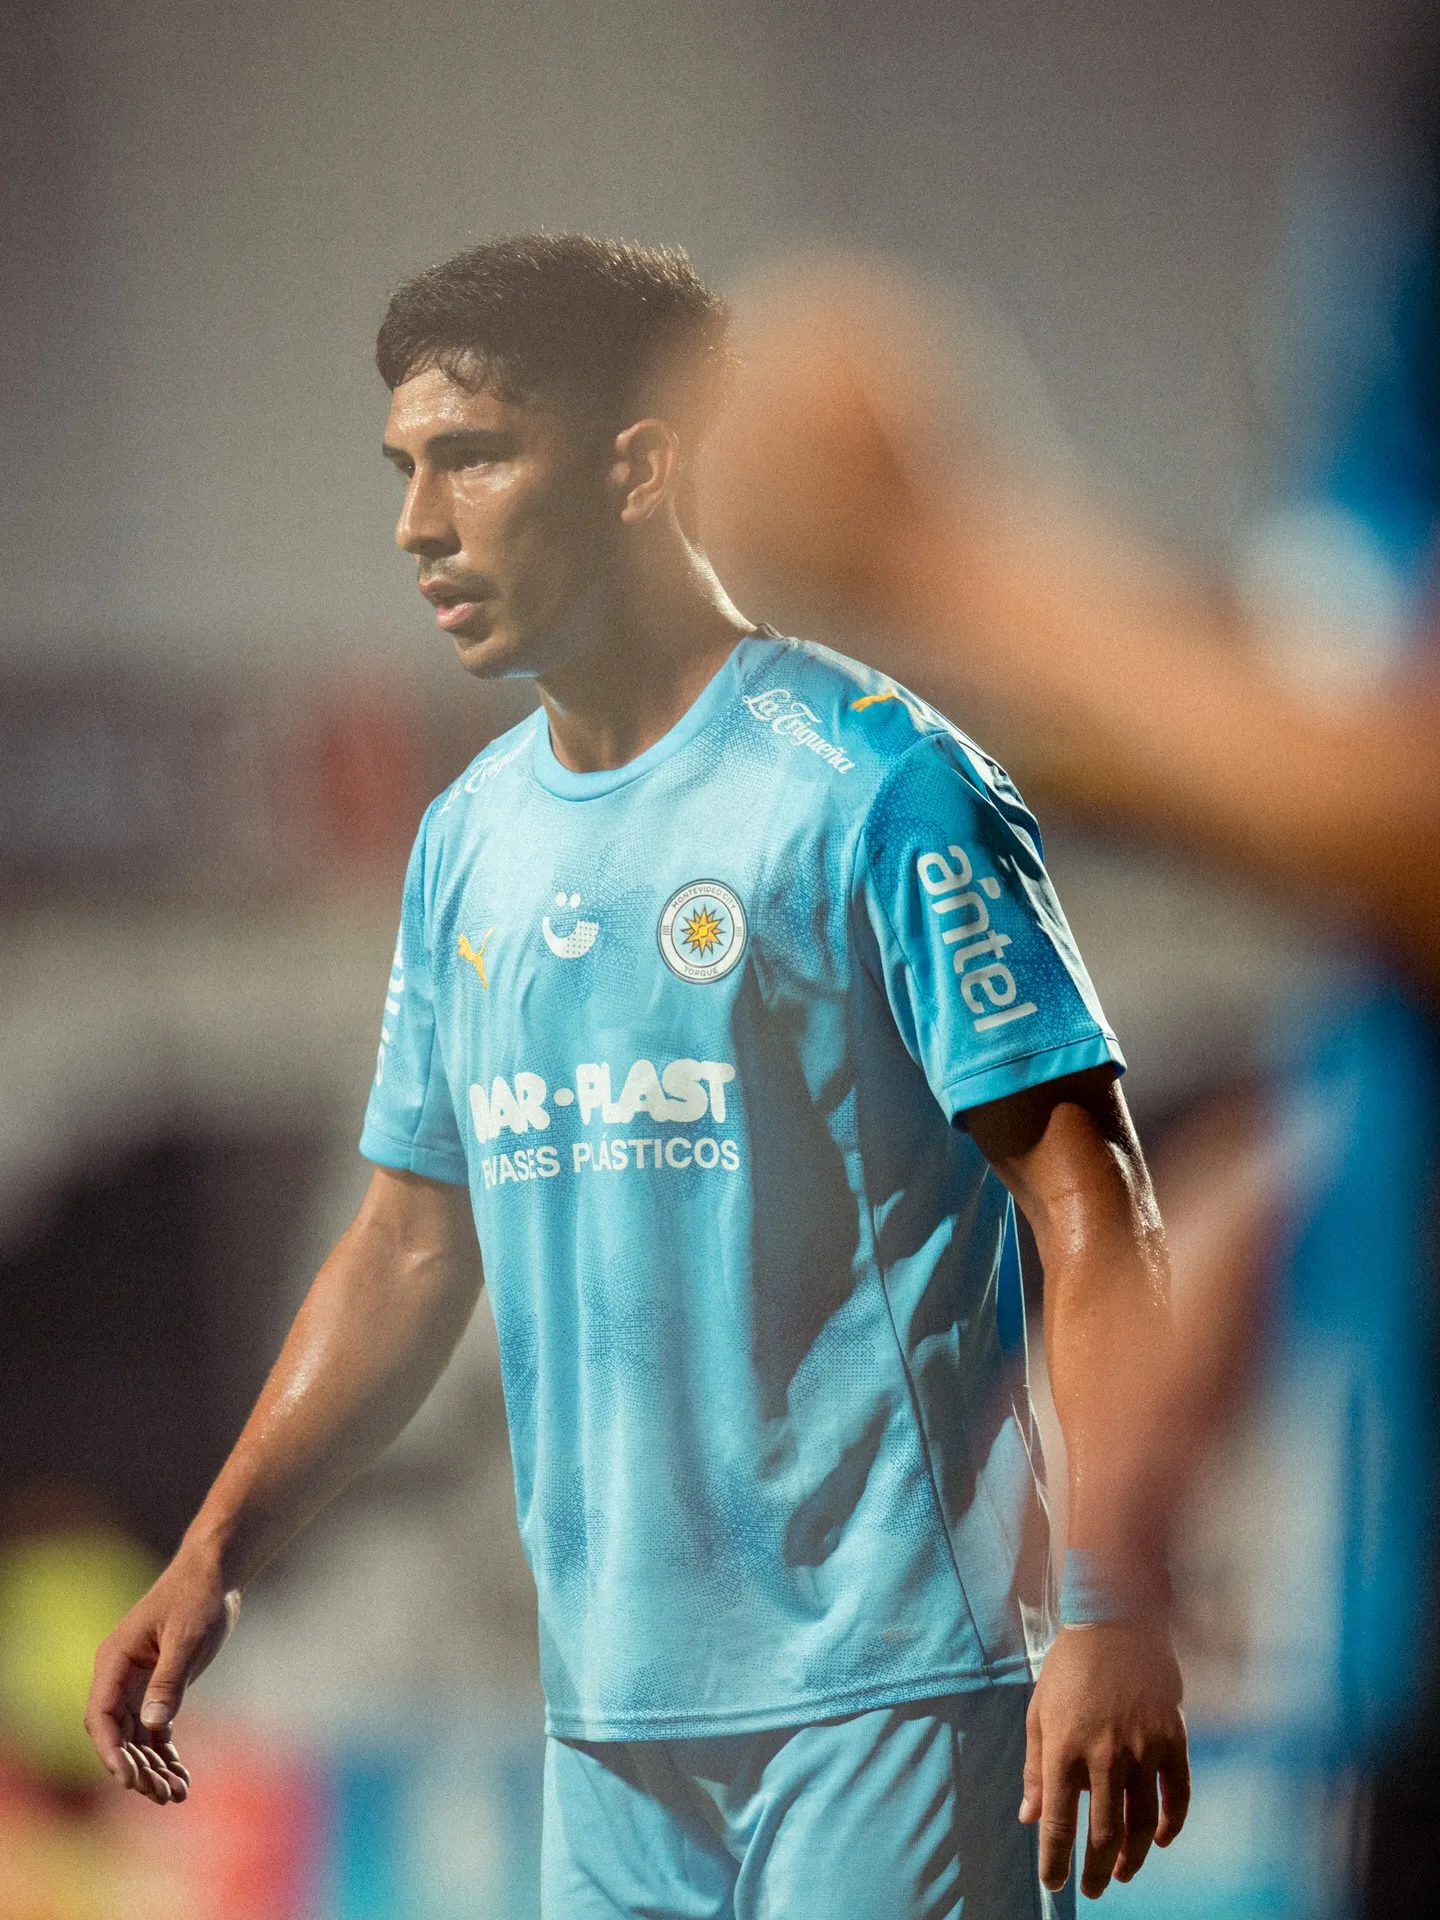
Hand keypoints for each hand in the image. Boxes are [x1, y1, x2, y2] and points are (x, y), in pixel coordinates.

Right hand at [85, 1548, 239, 1803]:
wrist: (215, 1572)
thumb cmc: (197, 1596)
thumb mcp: (187, 1637)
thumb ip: (169, 1680)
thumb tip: (151, 1726)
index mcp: (115, 1660)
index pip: (101, 1716)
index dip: (111, 1752)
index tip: (129, 1780)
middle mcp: (119, 1676)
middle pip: (117, 1735)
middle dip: (137, 1768)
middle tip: (164, 1795)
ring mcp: (137, 1683)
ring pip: (135, 1738)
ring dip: (152, 1767)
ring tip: (176, 1795)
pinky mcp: (159, 1687)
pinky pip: (154, 1730)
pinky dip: (165, 1754)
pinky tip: (181, 1776)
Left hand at [1020, 1620, 1189, 1897]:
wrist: (1116, 1621)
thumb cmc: (1069, 1668)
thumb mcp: (1039, 1712)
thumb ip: (1034, 1768)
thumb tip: (1029, 1819)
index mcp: (1063, 1749)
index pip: (1059, 1823)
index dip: (1055, 1860)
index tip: (1055, 1883)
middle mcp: (1103, 1756)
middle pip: (1103, 1834)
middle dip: (1096, 1870)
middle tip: (1094, 1889)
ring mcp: (1142, 1749)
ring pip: (1142, 1824)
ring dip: (1134, 1857)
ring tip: (1124, 1873)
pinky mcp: (1172, 1740)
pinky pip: (1176, 1796)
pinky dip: (1171, 1825)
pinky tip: (1161, 1840)